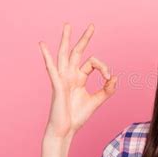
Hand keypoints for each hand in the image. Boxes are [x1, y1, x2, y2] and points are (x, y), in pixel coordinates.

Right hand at [38, 23, 117, 138]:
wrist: (65, 130)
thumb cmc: (77, 116)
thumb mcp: (96, 101)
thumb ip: (107, 90)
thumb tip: (115, 78)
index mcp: (79, 78)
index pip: (92, 63)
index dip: (103, 67)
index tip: (109, 78)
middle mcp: (70, 75)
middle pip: (77, 52)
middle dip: (84, 39)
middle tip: (92, 26)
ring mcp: (62, 79)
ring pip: (64, 55)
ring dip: (66, 40)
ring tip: (68, 26)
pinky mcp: (57, 85)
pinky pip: (52, 69)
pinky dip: (47, 57)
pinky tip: (42, 45)